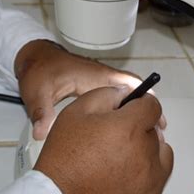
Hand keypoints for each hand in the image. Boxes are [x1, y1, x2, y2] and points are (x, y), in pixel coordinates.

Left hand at [15, 40, 143, 139]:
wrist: (35, 59)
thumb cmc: (40, 70)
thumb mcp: (38, 91)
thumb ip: (41, 110)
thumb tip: (42, 132)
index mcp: (94, 76)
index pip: (127, 83)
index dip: (144, 96)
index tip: (155, 114)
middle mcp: (101, 77)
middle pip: (133, 90)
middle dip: (147, 108)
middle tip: (158, 131)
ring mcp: (99, 82)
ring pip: (126, 94)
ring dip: (137, 110)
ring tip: (147, 134)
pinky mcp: (95, 88)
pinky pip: (116, 99)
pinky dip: (125, 111)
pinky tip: (124, 128)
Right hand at [34, 86, 173, 193]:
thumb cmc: (63, 160)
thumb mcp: (75, 112)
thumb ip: (106, 95)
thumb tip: (125, 94)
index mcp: (130, 128)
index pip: (152, 106)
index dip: (141, 105)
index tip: (134, 110)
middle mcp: (146, 155)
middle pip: (154, 132)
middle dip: (139, 130)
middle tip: (116, 139)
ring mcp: (150, 184)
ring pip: (160, 157)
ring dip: (147, 153)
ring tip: (121, 160)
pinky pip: (155, 185)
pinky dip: (144, 179)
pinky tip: (121, 181)